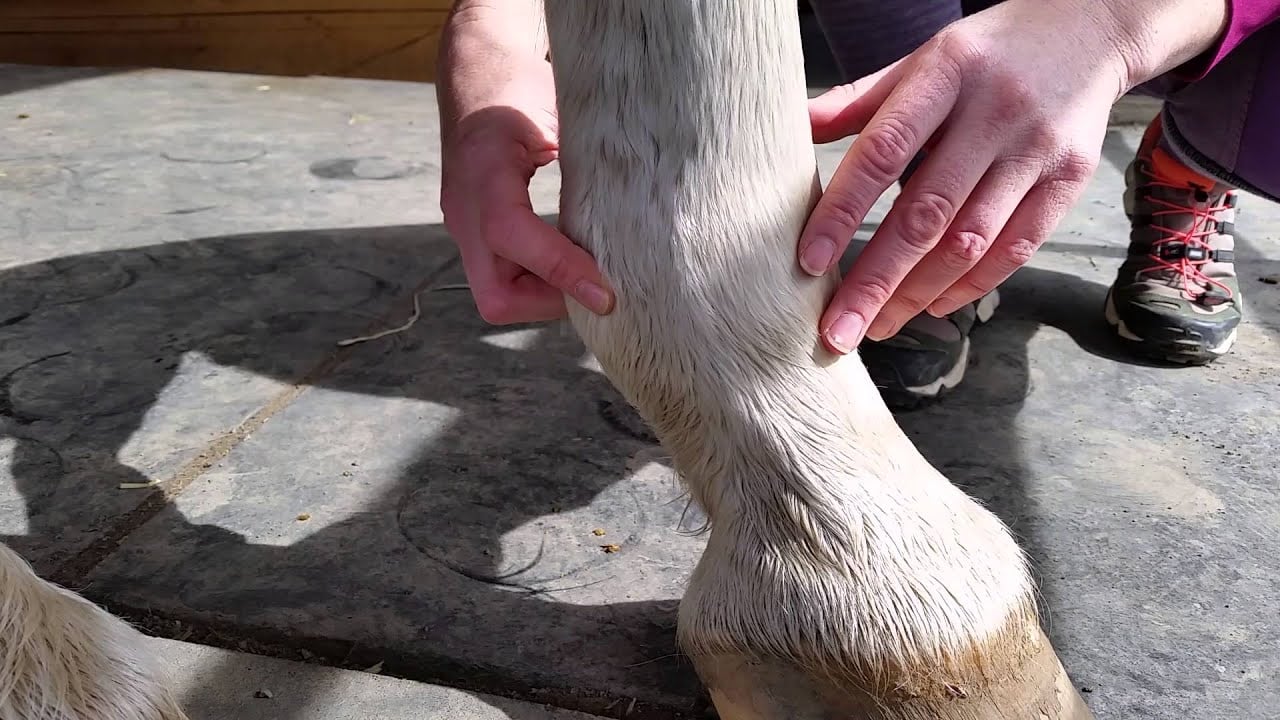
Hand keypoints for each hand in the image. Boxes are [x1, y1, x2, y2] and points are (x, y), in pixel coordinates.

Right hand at [439, 13, 613, 324]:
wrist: (476, 75)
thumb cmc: (521, 87)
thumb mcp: (560, 112)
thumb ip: (590, 163)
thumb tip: (642, 214)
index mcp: (484, 169)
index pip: (511, 235)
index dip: (560, 271)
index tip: (607, 295)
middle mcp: (464, 209)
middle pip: (496, 295)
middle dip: (551, 303)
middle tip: (600, 290)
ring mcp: (463, 226)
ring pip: (498, 298)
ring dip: (548, 298)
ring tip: (592, 280)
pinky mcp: (473, 235)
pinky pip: (504, 280)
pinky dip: (540, 284)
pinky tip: (574, 267)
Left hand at [797, 0, 1222, 353]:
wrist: (1091, 29)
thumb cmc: (985, 53)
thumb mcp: (921, 59)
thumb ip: (860, 101)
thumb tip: (795, 129)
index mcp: (945, 74)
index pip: (882, 153)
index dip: (843, 212)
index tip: (809, 263)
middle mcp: (994, 114)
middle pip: (926, 214)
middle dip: (876, 281)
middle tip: (837, 333)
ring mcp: (1037, 150)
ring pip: (970, 241)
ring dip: (918, 294)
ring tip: (877, 326)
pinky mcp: (1070, 179)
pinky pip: (1016, 248)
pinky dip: (971, 285)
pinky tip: (932, 306)